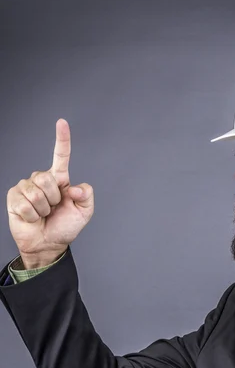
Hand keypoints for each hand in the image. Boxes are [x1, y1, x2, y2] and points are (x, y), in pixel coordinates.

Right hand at [7, 118, 93, 260]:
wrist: (48, 244)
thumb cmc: (65, 227)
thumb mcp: (84, 212)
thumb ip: (86, 196)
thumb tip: (74, 187)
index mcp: (60, 180)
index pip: (61, 156)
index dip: (62, 139)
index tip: (62, 122)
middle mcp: (42, 180)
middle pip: (46, 179)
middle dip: (53, 199)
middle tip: (53, 209)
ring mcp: (26, 187)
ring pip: (35, 193)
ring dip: (43, 209)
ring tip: (43, 214)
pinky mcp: (14, 197)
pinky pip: (25, 203)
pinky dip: (32, 215)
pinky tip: (33, 218)